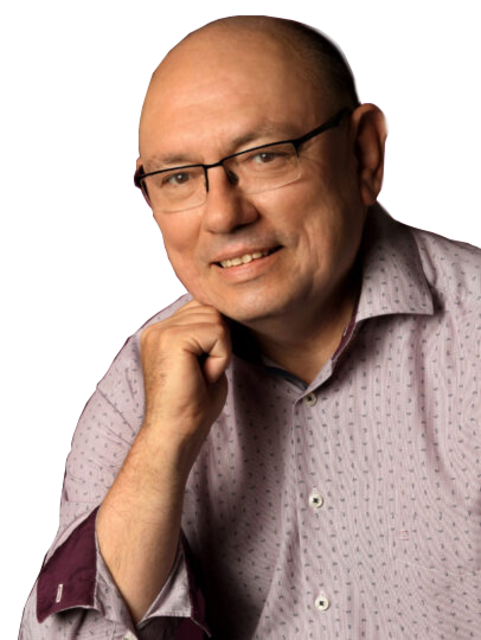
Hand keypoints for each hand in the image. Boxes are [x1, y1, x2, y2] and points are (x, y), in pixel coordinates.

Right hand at [140, 299, 231, 454]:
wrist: (176, 433)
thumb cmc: (193, 406)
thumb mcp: (202, 360)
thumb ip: (208, 334)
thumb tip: (226, 314)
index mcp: (161, 331)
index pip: (202, 308)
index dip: (215, 337)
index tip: (202, 370)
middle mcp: (157, 327)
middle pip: (211, 309)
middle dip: (219, 342)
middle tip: (202, 374)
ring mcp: (162, 330)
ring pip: (216, 319)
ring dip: (220, 351)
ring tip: (201, 375)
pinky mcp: (172, 338)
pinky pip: (218, 333)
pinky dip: (220, 357)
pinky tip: (203, 376)